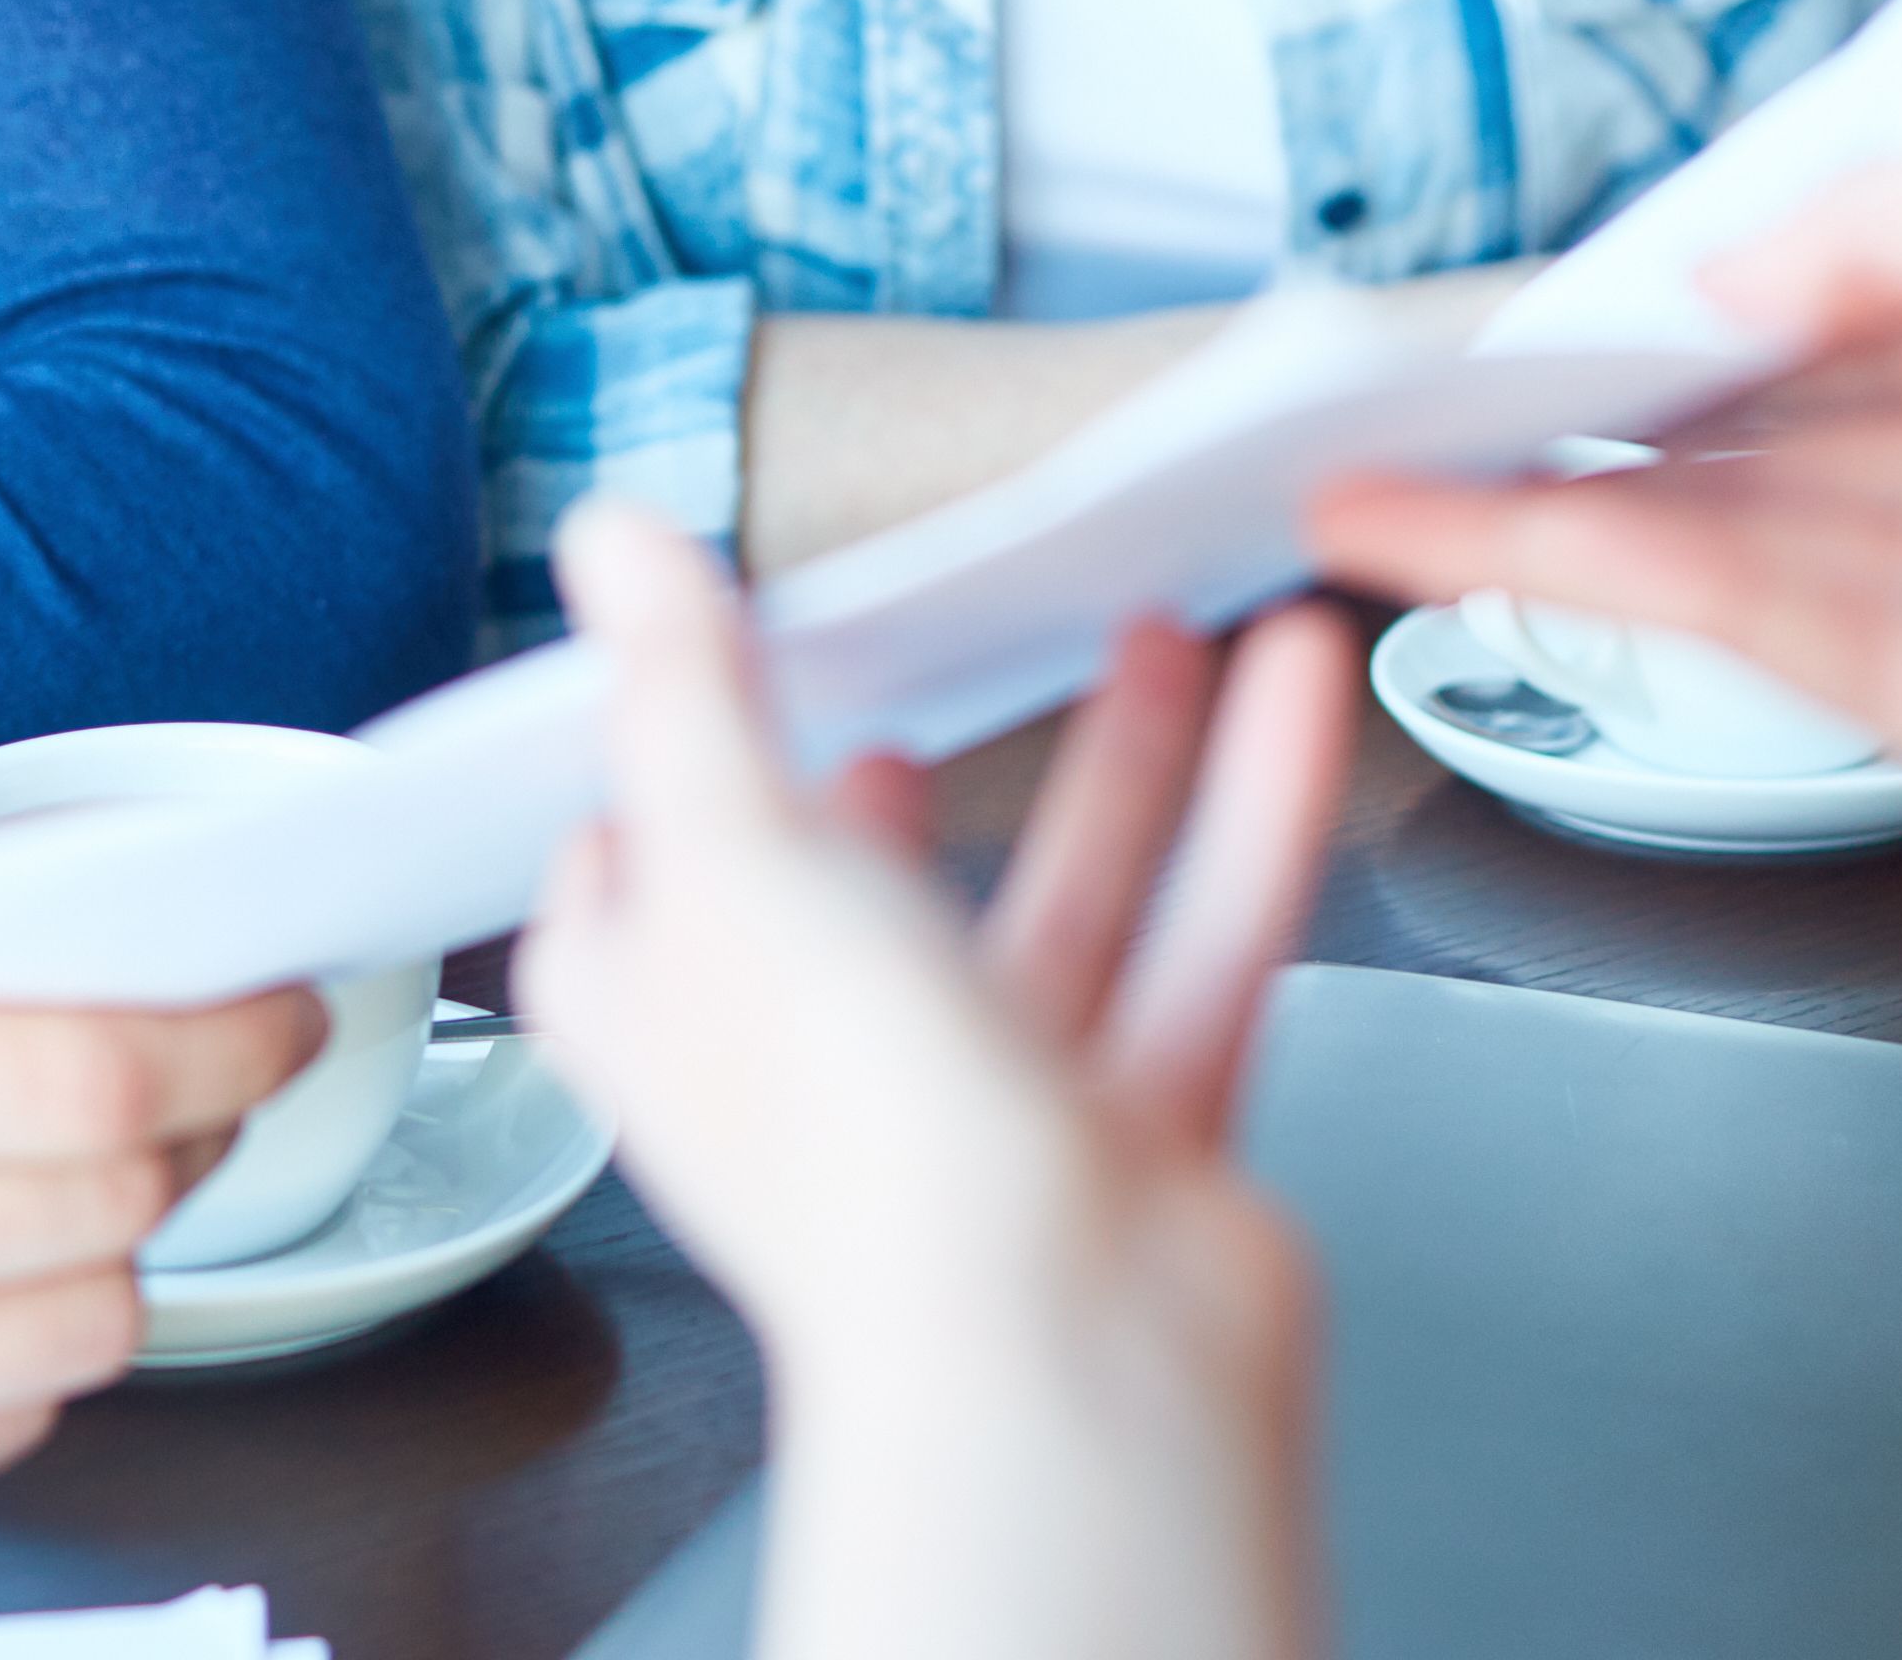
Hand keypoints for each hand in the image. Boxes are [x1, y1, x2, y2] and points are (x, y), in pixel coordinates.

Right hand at [0, 909, 320, 1533]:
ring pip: (94, 1320)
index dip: (230, 1038)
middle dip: (200, 1121)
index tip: (277, 1007)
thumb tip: (167, 960)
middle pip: (115, 1195)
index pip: (99, 1076)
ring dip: (118, 1238)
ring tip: (71, 1173)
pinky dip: (28, 1337)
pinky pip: (10, 1416)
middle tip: (202, 1072)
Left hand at [519, 502, 1342, 1659]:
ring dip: (1116, 764)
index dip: (648, 786)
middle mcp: (825, 1075)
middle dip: (912, 756)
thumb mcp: (736, 855)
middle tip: (947, 639)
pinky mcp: (1141, 1136)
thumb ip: (685, 692)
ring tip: (1156, 624)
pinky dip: (1248, 816)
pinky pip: (1200, 944)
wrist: (1068, 1356)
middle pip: (859, 889)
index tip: (693, 667)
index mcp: (683, 1024)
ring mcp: (988, 1115)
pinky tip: (1290, 699)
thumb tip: (612, 545)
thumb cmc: (865, 1150)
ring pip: (1058, 907)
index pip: (624, 900)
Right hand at [1314, 91, 1901, 925]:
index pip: (1819, 299)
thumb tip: (1714, 281)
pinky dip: (1608, 591)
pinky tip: (1483, 549)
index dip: (1657, 301)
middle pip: (1741, 431)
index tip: (1515, 302)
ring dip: (1530, 519)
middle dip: (1559, 422)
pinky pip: (1755, 631)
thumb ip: (1877, 216)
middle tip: (1385, 408)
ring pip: (1714, 539)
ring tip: (1359, 494)